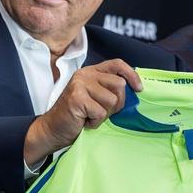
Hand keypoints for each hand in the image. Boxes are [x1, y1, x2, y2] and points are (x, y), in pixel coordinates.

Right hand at [24, 60, 141, 164]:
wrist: (53, 129)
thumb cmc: (78, 115)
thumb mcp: (97, 97)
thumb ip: (111, 90)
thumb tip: (136, 90)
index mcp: (92, 72)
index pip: (117, 64)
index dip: (132, 75)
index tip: (139, 89)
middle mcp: (85, 74)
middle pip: (119, 85)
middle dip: (116, 103)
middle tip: (100, 110)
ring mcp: (80, 85)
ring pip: (112, 101)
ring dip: (104, 114)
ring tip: (90, 115)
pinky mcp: (77, 98)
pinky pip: (101, 113)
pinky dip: (95, 122)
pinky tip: (84, 121)